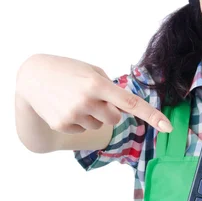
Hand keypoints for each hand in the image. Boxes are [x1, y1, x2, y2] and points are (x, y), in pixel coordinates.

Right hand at [16, 54, 172, 134]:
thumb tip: (124, 111)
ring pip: (100, 125)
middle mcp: (86, 100)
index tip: (168, 127)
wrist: (33, 76)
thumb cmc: (69, 71)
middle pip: (115, 118)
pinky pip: (83, 129)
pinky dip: (79, 120)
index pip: (131, 103)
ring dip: (94, 115)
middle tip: (93, 97)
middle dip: (110, 110)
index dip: (152, 115)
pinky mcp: (63, 125)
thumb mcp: (91, 71)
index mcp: (98, 84)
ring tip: (76, 99)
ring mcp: (73, 114)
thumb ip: (110, 89)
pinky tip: (66, 107)